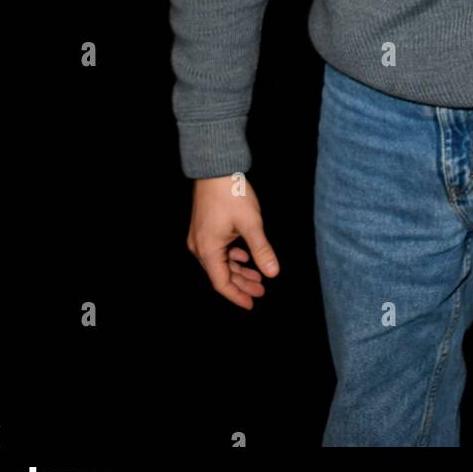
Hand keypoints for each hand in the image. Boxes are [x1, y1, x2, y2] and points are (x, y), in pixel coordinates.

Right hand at [186, 173, 279, 310]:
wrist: (215, 167)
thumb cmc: (232, 194)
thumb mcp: (251, 224)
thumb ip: (262, 250)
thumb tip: (273, 274)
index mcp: (208, 250)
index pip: (222, 283)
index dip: (237, 296)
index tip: (252, 304)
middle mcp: (199, 247)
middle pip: (221, 274)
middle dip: (242, 283)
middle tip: (261, 291)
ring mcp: (200, 236)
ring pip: (220, 261)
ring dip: (239, 269)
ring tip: (258, 276)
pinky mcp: (203, 227)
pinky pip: (217, 249)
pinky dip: (232, 256)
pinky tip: (244, 256)